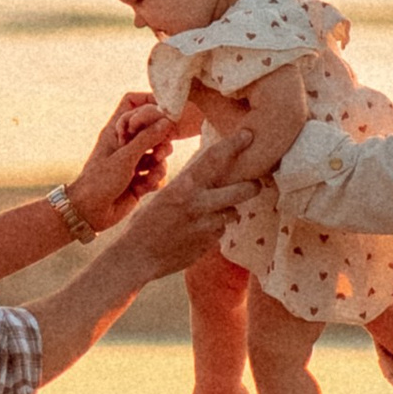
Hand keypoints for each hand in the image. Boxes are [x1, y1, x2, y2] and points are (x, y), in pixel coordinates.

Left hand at [66, 93, 176, 230]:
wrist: (90, 213)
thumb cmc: (100, 180)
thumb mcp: (124, 157)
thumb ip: (146, 139)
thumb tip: (167, 121)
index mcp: (116, 130)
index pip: (132, 102)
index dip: (148, 101)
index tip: (165, 111)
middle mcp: (126, 143)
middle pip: (153, 129)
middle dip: (161, 142)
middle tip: (159, 154)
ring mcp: (133, 161)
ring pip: (159, 155)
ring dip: (159, 166)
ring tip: (149, 175)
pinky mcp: (139, 180)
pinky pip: (157, 174)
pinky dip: (154, 180)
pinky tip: (142, 188)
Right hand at [124, 138, 263, 273]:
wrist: (136, 257)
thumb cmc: (144, 223)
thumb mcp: (163, 195)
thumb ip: (186, 184)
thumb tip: (205, 172)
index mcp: (184, 186)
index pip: (214, 158)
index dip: (234, 144)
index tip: (248, 136)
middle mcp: (198, 203)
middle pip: (241, 190)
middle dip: (252, 186)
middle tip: (256, 184)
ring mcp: (206, 226)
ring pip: (232, 213)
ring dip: (227, 212)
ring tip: (209, 215)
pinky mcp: (208, 244)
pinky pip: (220, 232)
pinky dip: (214, 230)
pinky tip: (196, 233)